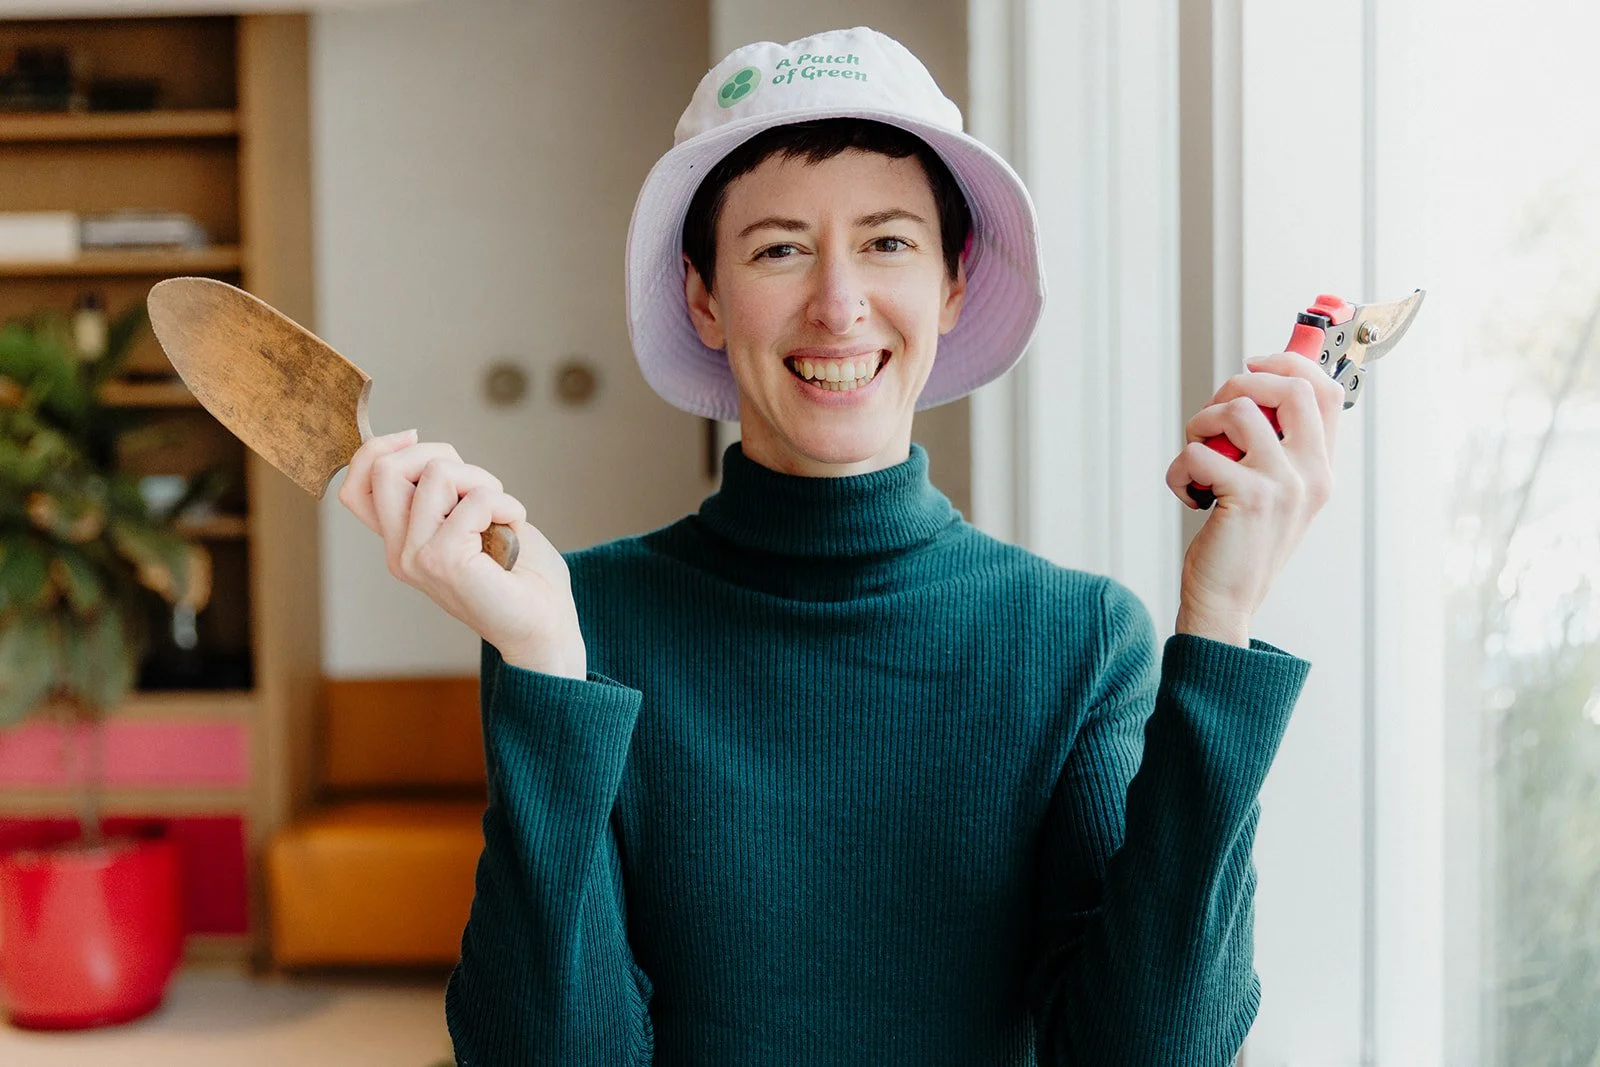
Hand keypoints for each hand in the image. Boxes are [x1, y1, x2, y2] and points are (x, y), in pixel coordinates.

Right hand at [337, 429, 586, 678]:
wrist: (545, 628)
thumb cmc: (519, 574)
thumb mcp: (472, 519)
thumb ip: (444, 493)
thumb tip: (423, 447)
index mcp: (401, 543)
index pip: (355, 487)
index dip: (377, 449)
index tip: (415, 439)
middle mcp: (400, 553)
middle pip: (385, 469)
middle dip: (439, 454)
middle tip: (479, 485)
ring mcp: (417, 558)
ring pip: (437, 474)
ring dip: (483, 480)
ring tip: (502, 513)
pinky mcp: (445, 562)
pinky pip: (476, 500)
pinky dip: (507, 503)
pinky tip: (515, 526)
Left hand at [1164, 353, 1344, 644]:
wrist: (1226, 603)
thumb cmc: (1239, 544)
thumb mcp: (1271, 492)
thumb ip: (1274, 447)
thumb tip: (1254, 386)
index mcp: (1321, 469)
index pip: (1327, 391)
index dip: (1291, 361)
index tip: (1253, 362)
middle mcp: (1312, 473)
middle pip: (1290, 386)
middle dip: (1238, 383)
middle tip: (1213, 418)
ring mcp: (1284, 485)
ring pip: (1238, 409)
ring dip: (1200, 425)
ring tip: (1195, 459)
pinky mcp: (1250, 497)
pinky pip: (1201, 451)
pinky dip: (1180, 468)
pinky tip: (1187, 493)